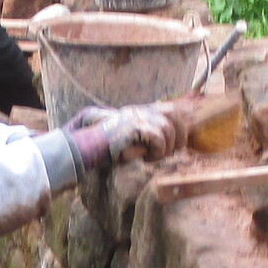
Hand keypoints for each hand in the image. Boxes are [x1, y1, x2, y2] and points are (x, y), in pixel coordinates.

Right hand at [66, 105, 185, 169]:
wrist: (87, 148)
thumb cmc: (107, 149)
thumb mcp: (131, 140)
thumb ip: (146, 136)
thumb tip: (170, 144)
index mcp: (140, 111)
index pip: (170, 109)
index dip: (181, 125)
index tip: (181, 143)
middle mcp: (140, 110)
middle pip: (174, 114)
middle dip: (180, 135)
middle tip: (172, 152)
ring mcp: (136, 117)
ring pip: (167, 129)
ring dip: (165, 148)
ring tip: (152, 157)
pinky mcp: (134, 127)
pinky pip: (158, 139)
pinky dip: (156, 152)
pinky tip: (145, 159)